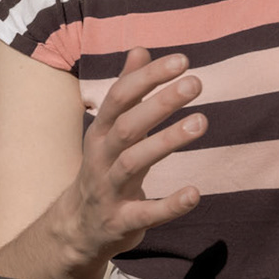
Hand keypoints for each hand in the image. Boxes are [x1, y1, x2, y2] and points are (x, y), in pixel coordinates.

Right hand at [65, 48, 206, 263]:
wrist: (77, 229)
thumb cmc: (105, 168)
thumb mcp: (110, 129)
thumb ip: (127, 91)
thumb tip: (140, 49)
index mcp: (100, 132)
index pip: (120, 96)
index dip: (148, 77)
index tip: (182, 60)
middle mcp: (101, 158)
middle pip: (127, 126)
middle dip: (160, 103)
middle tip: (195, 83)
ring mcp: (109, 191)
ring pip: (134, 162)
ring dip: (167, 141)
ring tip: (201, 122)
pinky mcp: (121, 222)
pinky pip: (146, 213)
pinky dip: (170, 204)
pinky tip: (194, 193)